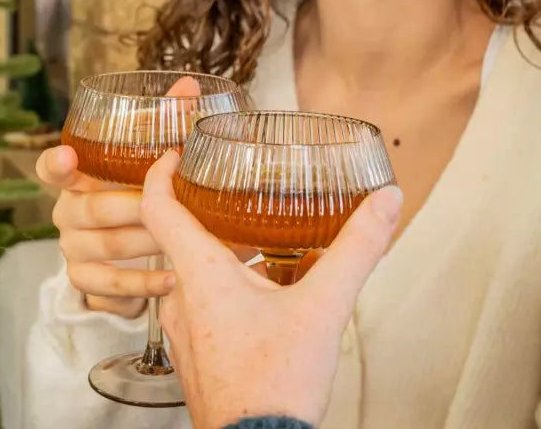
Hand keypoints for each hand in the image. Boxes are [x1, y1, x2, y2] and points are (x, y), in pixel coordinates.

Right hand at [37, 76, 199, 318]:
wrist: (130, 244)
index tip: (67, 155)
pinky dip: (143, 285)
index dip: (55, 162)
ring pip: (107, 247)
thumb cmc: (138, 188)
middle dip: (137, 208)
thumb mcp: (148, 155)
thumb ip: (165, 119)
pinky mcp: (85, 282)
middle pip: (94, 210)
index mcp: (77, 177)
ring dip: (147, 246)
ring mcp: (72, 248)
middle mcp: (66, 211)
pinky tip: (170, 280)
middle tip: (171, 207)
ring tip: (183, 244)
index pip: (49, 167)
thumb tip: (189, 85)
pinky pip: (110, 286)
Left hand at [140, 151, 401, 428]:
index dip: (160, 172)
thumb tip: (382, 203)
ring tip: (252, 236)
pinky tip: (258, 292)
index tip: (174, 153)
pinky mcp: (193, 349)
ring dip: (217, 249)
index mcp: (199, 272)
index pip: (158, 206)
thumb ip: (356, 250)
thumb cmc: (276, 387)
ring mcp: (182, 325)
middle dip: (202, 207)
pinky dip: (221, 283)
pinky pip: (197, 300)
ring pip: (190, 269)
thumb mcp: (324, 309)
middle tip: (227, 186)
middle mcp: (180, 295)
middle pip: (175, 233)